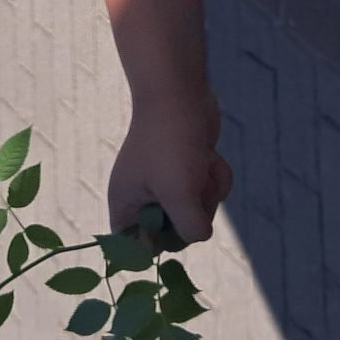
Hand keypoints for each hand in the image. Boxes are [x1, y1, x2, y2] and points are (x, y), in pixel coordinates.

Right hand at [107, 87, 233, 246]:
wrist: (180, 93)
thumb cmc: (171, 144)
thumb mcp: (179, 194)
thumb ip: (189, 229)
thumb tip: (200, 235)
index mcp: (126, 204)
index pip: (134, 247)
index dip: (156, 246)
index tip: (177, 233)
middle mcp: (143, 196)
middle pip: (174, 232)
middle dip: (193, 214)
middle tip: (194, 192)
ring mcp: (167, 181)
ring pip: (197, 211)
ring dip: (208, 192)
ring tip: (202, 167)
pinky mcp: (188, 168)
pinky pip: (206, 189)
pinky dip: (214, 176)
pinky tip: (210, 157)